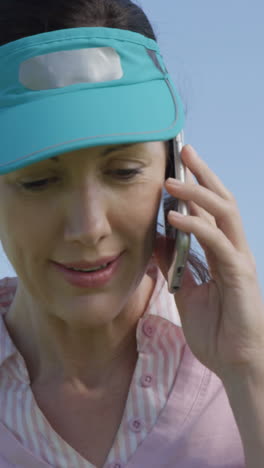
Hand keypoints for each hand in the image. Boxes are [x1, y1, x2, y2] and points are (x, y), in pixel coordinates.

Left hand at [154, 144, 263, 380]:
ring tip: (172, 178)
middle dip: (204, 174)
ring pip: (224, 213)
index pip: (210, 211)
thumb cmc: (216, 330)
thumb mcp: (185, 291)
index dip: (196, 186)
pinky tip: (175, 218)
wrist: (236, 363)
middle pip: (222, 201)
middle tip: (185, 150)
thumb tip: (159, 238)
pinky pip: (217, 242)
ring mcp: (239, 260)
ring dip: (198, 192)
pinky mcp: (240, 274)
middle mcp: (233, 250)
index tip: (177, 167)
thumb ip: (174, 264)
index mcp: (221, 253)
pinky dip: (196, 226)